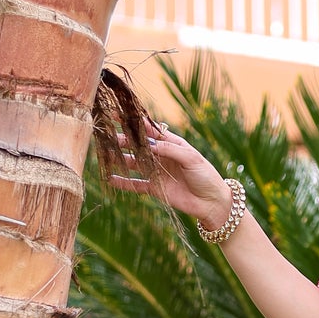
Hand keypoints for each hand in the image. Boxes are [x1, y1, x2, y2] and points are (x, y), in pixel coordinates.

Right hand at [109, 119, 233, 230]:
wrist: (213, 203)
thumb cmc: (206, 176)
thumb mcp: (190, 158)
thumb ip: (169, 149)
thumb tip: (148, 144)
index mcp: (172, 143)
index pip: (149, 130)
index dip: (134, 123)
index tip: (117, 114)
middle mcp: (162, 156)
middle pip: (138, 146)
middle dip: (122, 140)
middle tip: (107, 137)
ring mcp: (157, 172)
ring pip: (133, 163)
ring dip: (120, 159)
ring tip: (105, 154)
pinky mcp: (155, 188)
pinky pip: (136, 184)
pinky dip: (123, 182)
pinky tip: (110, 178)